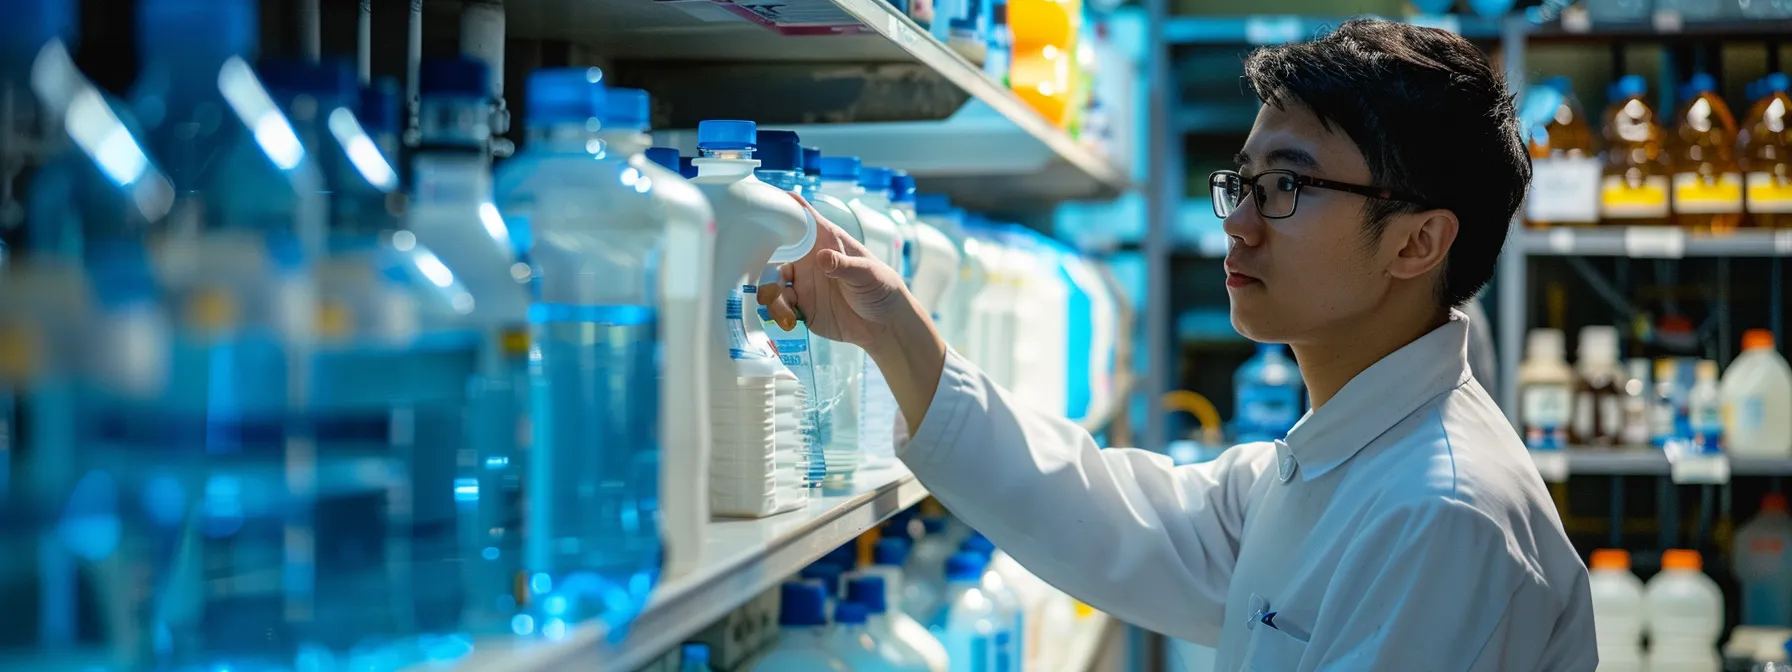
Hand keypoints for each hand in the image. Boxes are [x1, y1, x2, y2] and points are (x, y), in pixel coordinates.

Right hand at [756, 193, 912, 350]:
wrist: (884, 325)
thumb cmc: (881, 287)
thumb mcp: (868, 273)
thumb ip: (844, 265)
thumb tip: (822, 257)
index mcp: (826, 241)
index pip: (802, 217)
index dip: (783, 206)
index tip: (764, 202)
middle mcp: (809, 259)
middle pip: (776, 249)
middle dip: (762, 257)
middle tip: (757, 268)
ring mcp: (803, 282)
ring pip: (773, 279)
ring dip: (769, 290)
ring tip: (776, 303)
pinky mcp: (801, 306)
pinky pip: (779, 304)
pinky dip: (777, 310)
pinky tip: (788, 319)